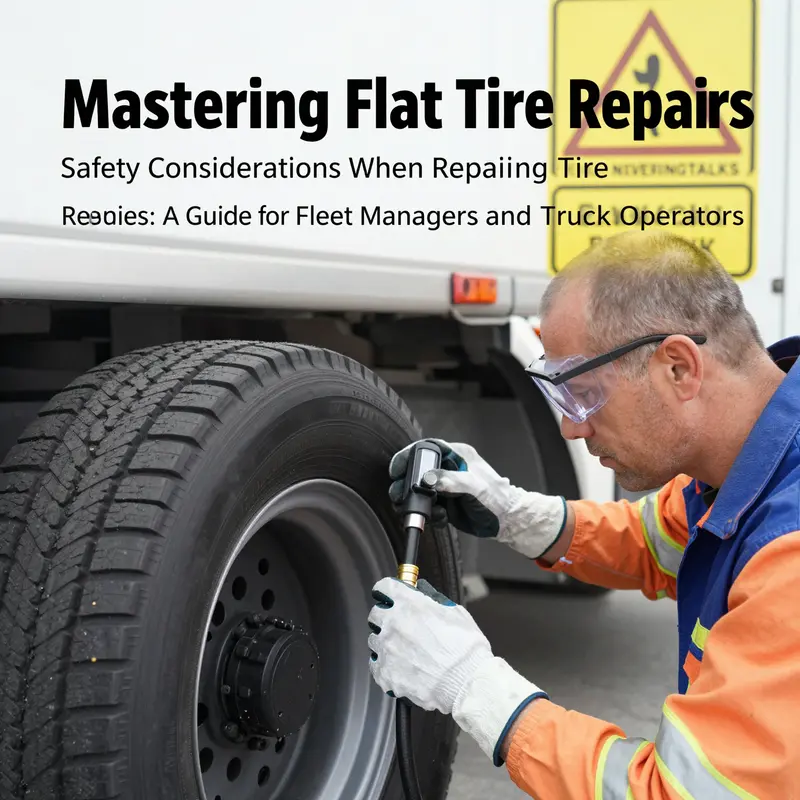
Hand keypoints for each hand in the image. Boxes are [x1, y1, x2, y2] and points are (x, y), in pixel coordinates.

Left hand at [368, 576, 547, 761]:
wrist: (467, 683)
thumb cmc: (466, 648)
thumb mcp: (454, 611)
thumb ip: (432, 599)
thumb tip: (421, 591)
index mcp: (409, 605)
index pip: (384, 588)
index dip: (388, 591)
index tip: (389, 596)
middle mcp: (393, 624)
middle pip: (376, 614)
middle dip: (386, 616)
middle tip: (400, 625)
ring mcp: (387, 650)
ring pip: (375, 640)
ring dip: (386, 642)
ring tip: (405, 651)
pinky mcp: (385, 674)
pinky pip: (376, 665)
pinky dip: (386, 665)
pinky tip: (401, 667)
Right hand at [388, 438, 567, 559]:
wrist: (507, 521)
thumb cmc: (497, 499)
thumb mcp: (474, 487)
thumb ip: (451, 481)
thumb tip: (428, 478)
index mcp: (457, 455)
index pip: (426, 448)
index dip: (409, 456)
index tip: (397, 469)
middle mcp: (449, 468)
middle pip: (417, 470)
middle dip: (407, 483)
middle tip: (400, 494)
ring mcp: (445, 485)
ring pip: (419, 489)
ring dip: (416, 501)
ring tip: (424, 510)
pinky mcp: (445, 502)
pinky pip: (427, 506)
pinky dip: (429, 514)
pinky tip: (440, 518)